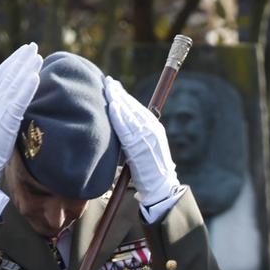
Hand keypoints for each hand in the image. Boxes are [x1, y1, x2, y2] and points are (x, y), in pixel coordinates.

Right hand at [0, 41, 41, 184]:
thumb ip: (1, 108)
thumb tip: (11, 99)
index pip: (0, 75)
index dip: (12, 61)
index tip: (24, 51)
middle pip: (7, 74)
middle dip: (20, 59)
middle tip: (33, 46)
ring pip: (13, 84)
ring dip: (25, 69)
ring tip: (37, 57)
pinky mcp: (6, 121)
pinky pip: (18, 101)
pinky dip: (26, 88)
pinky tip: (35, 77)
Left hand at [103, 75, 179, 213]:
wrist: (162, 188)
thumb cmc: (152, 173)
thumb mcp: (147, 150)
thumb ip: (137, 137)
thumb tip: (124, 130)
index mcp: (154, 129)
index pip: (137, 108)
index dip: (125, 96)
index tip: (114, 87)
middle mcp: (152, 129)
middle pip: (133, 107)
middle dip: (120, 93)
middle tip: (108, 81)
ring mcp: (146, 137)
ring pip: (129, 114)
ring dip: (117, 100)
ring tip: (107, 88)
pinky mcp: (139, 146)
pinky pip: (126, 128)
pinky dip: (119, 116)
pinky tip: (111, 106)